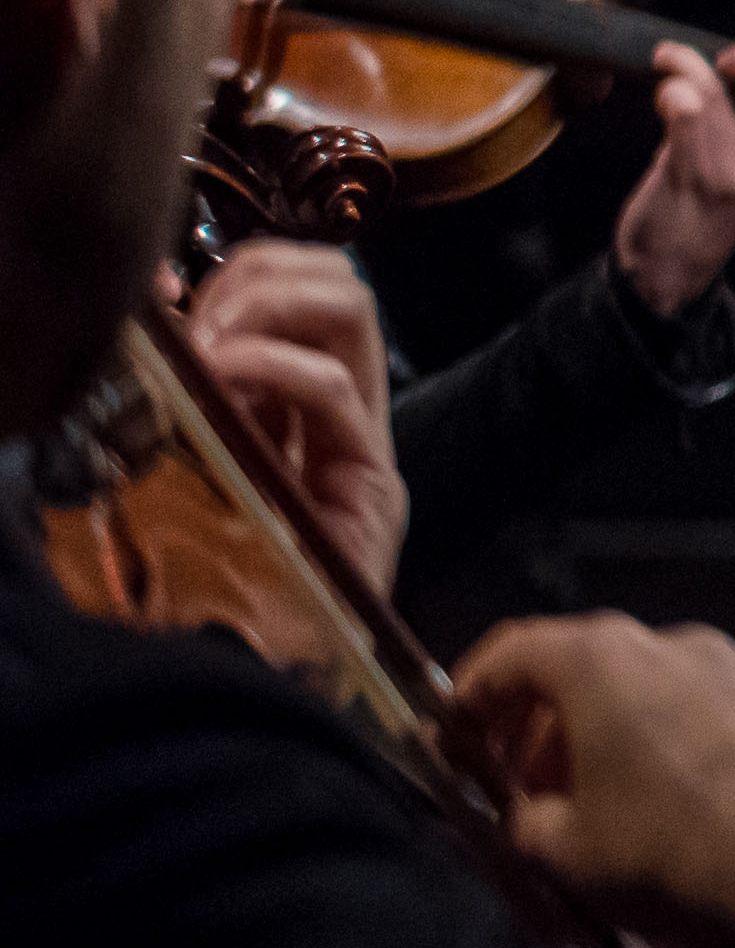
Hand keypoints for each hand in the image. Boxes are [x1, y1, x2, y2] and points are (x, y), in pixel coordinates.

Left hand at [181, 238, 408, 608]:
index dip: (243, 267)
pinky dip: (275, 364)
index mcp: (292, 407)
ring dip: (270, 302)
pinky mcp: (368, 483)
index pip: (300, 290)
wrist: (259, 680)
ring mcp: (359, 444)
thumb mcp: (183, 472)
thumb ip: (180, 403)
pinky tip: (228, 375)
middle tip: (200, 315)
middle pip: (338, 283)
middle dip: (263, 272)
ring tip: (214, 342)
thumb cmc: (213, 592)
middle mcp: (339, 414)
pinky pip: (334, 390)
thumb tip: (153, 314)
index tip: (169, 289)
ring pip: (350, 311)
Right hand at [453, 613, 734, 947]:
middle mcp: (682, 649)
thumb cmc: (663, 851)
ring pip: (661, 702)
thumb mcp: (561, 852)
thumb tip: (530, 818)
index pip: (516, 650)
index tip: (452, 735)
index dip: (472, 692)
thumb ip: (527, 822)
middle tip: (522, 788)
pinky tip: (679, 826)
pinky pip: (718, 735)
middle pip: (592, 673)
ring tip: (597, 812)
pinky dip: (684, 767)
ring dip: (619, 746)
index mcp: (610, 662)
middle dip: (548, 729)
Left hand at [609, 40, 734, 315]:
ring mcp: (727, 170)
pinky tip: (664, 87)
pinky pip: (679, 110)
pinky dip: (669, 86)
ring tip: (675, 60)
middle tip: (727, 63)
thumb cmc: (720, 201)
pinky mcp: (684, 172)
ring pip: (711, 91)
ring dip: (688, 61)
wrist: (675, 263)